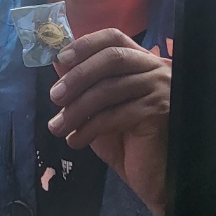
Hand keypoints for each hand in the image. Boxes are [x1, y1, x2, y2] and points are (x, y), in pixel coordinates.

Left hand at [47, 29, 169, 215]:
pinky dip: (90, 127)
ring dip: (77, 108)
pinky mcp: (159, 112)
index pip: (114, 37)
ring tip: (57, 127)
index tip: (61, 58)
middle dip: (78, 76)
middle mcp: (155, 68)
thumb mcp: (98, 109)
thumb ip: (82, 85)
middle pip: (112, 58)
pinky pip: (116, 114)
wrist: (153, 178)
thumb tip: (57, 62)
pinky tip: (75, 141)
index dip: (86, 44)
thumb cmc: (126, 141)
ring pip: (110, 89)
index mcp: (140, 61)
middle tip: (54, 97)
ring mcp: (161, 88)